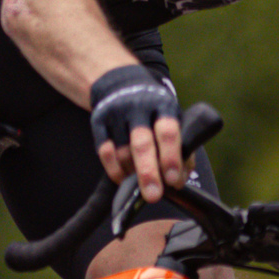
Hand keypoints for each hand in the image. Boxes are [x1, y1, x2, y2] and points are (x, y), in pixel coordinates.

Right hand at [88, 64, 183, 201]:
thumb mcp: (171, 119)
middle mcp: (139, 107)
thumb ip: (180, 149)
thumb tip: (178, 181)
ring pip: (122, 151)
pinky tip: (122, 178)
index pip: (168, 132)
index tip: (172, 180)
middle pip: (142, 143)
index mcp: (163, 105)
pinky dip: (114, 169)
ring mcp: (116, 113)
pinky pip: (104, 151)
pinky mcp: (98, 120)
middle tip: (153, 196)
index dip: (171, 157)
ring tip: (139, 184)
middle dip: (148, 172)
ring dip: (131, 173)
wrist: (120, 82)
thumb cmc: (154, 109)